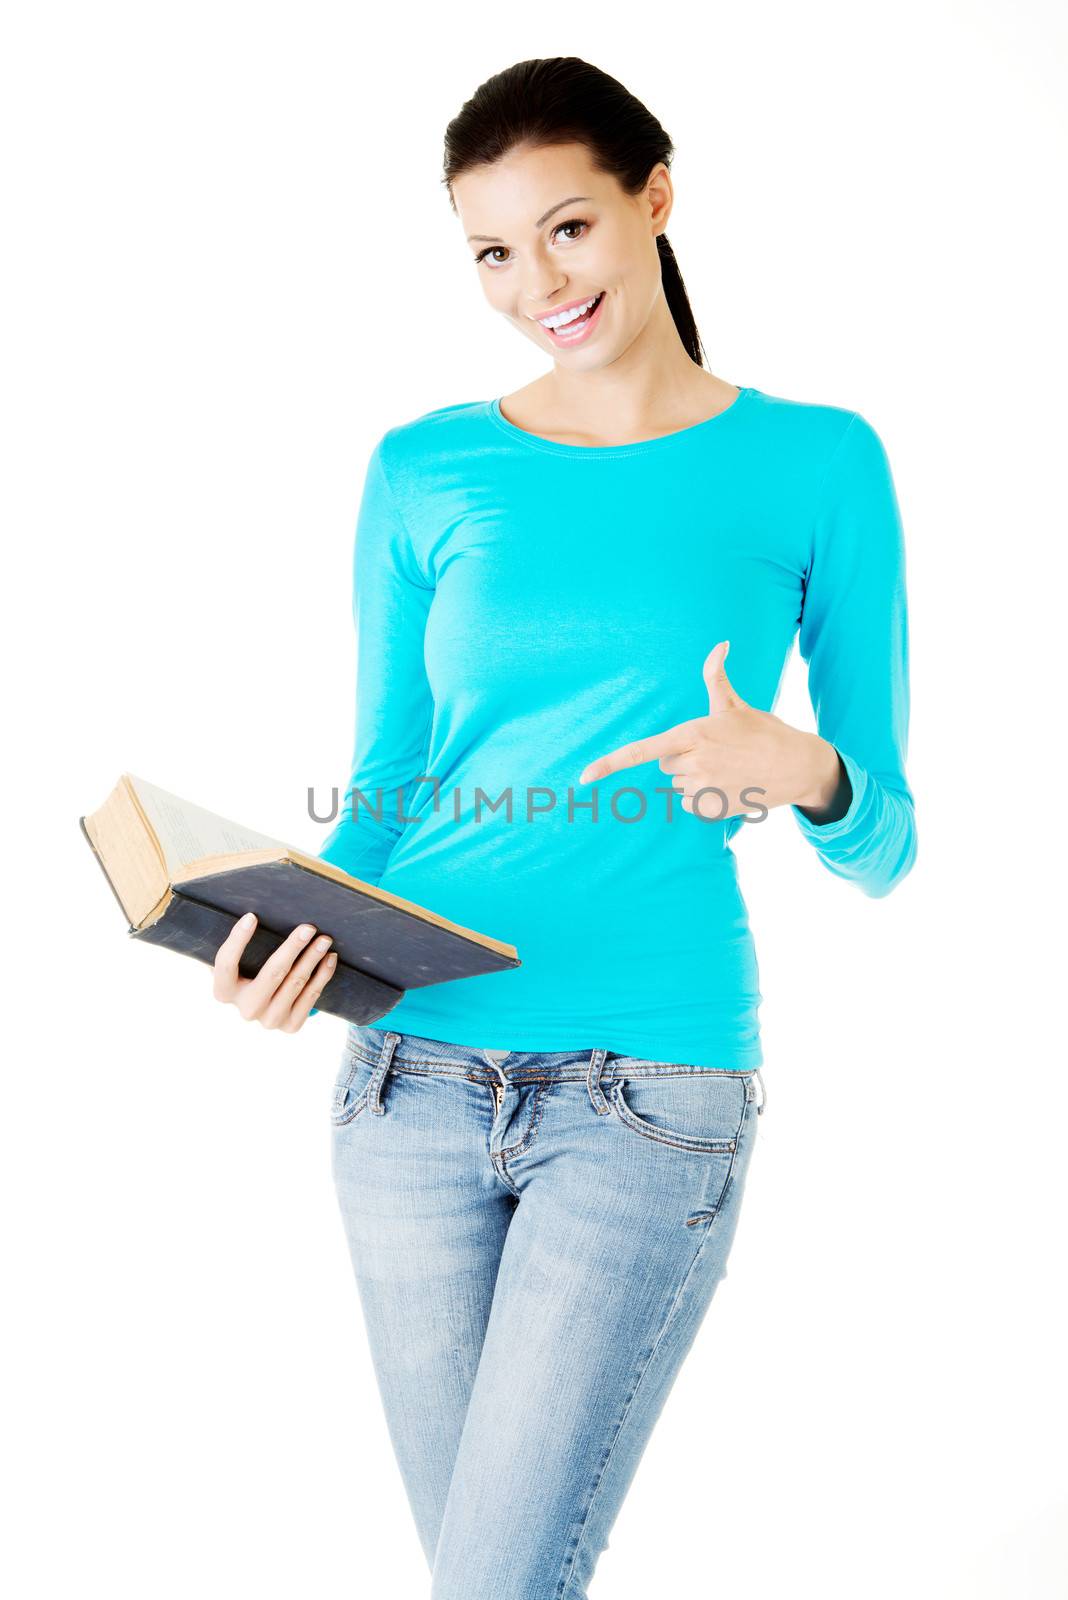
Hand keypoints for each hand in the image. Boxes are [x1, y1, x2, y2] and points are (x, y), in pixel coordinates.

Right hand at [212, 915, 337, 1031]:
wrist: (265, 1005)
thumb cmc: (248, 971)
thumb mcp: (237, 961)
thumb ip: (237, 945)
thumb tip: (249, 914)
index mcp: (224, 992)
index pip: (226, 964)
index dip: (238, 940)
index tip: (252, 916)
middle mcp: (246, 1010)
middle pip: (272, 974)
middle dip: (292, 948)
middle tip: (309, 927)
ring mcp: (269, 1020)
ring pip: (296, 983)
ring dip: (313, 958)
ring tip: (325, 940)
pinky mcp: (290, 1026)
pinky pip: (311, 996)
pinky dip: (323, 975)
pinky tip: (330, 958)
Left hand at [577, 640, 840, 821]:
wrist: (797, 767)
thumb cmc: (763, 732)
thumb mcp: (735, 705)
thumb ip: (716, 677)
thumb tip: (720, 643)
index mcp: (692, 735)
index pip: (642, 751)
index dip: (609, 765)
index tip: (584, 778)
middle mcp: (693, 763)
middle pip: (664, 765)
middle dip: (682, 758)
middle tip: (715, 751)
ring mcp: (702, 789)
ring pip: (678, 785)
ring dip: (695, 778)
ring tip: (726, 768)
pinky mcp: (712, 808)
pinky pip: (692, 803)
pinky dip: (706, 797)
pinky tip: (730, 785)